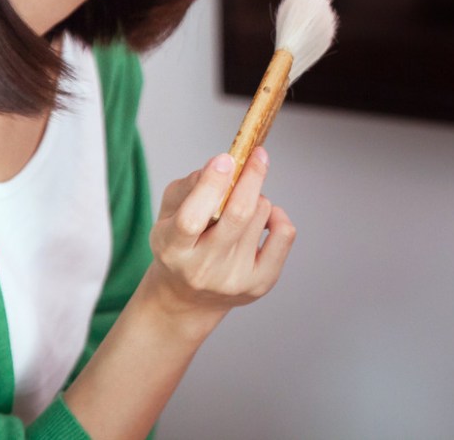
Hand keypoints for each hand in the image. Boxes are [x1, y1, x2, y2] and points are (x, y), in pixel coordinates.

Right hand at [146, 149, 295, 326]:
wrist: (187, 296)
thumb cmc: (179, 245)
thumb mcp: (169, 213)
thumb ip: (190, 186)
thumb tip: (221, 165)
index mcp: (173, 250)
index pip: (193, 218)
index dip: (212, 185)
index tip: (226, 158)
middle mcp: (203, 269)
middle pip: (238, 215)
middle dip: (251, 177)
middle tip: (257, 156)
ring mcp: (234, 280)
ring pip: (261, 214)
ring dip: (255, 197)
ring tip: (242, 204)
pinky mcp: (260, 284)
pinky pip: (284, 234)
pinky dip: (278, 215)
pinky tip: (264, 217)